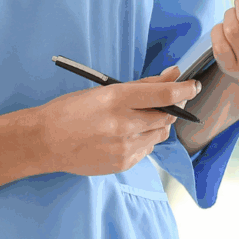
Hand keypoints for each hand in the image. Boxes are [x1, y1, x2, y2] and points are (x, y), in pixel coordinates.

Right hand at [36, 66, 200, 176]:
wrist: (45, 142)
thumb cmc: (71, 111)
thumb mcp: (104, 91)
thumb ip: (142, 85)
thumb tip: (172, 75)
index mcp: (117, 99)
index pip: (164, 95)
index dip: (184, 90)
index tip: (193, 86)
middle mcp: (123, 124)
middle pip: (166, 116)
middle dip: (168, 109)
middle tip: (156, 104)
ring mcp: (124, 147)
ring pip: (159, 134)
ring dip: (155, 126)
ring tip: (132, 121)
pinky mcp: (123, 164)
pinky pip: (147, 150)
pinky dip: (143, 141)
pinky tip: (123, 137)